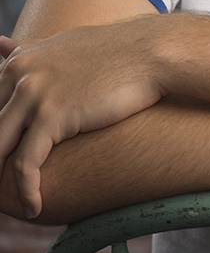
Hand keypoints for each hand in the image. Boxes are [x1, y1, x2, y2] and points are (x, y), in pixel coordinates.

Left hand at [0, 24, 163, 217]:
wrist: (151, 52)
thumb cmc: (115, 51)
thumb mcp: (62, 44)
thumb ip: (27, 50)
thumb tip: (0, 45)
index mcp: (18, 61)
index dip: (0, 138)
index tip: (6, 159)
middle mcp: (19, 74)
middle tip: (4, 187)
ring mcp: (34, 93)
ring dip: (2, 182)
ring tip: (14, 205)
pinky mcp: (52, 115)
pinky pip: (24, 165)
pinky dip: (25, 191)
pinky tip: (33, 208)